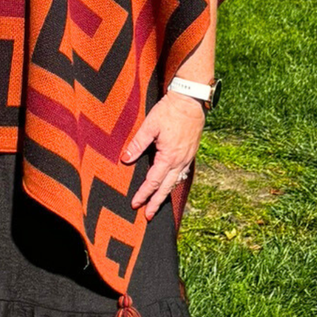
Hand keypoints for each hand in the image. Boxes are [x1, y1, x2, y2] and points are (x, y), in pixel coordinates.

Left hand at [122, 91, 204, 219]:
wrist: (191, 100)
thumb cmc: (169, 111)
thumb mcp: (150, 125)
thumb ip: (137, 144)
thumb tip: (125, 159)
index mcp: (169, 157)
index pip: (153, 181)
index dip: (144, 194)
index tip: (135, 204)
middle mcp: (180, 161)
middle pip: (167, 187)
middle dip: (156, 202)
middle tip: (148, 216)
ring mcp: (187, 158)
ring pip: (176, 182)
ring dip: (166, 194)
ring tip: (158, 204)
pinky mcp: (191, 152)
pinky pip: (182, 173)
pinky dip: (175, 182)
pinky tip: (170, 184)